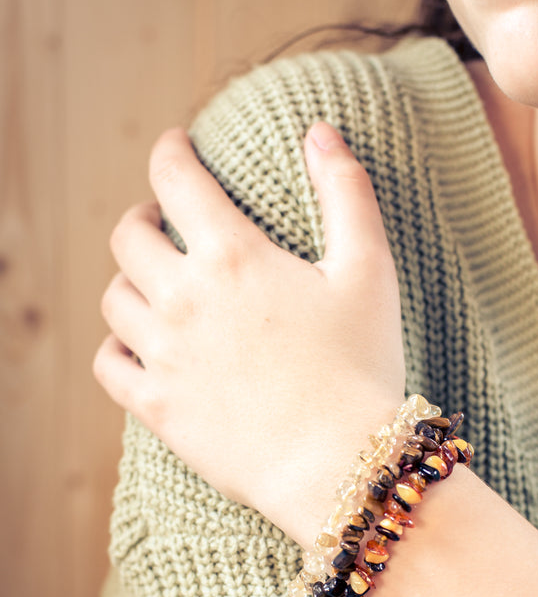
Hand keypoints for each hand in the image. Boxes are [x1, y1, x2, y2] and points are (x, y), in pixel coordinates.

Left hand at [94, 122, 405, 548]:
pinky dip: (117, 345)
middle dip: (142, 217)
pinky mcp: (156, 407)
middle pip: (128, 238)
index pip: (175, 179)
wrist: (340, 466)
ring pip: (114, 298)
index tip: (175, 147)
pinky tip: (137, 344)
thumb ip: (346, 192)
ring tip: (154, 283)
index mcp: (233, 256)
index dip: (170, 152)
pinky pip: (109, 362)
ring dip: (130, 281)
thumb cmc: (362, 366)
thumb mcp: (369, 270)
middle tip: (161, 221)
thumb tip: (320, 130)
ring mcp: (163, 355)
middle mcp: (184, 298)